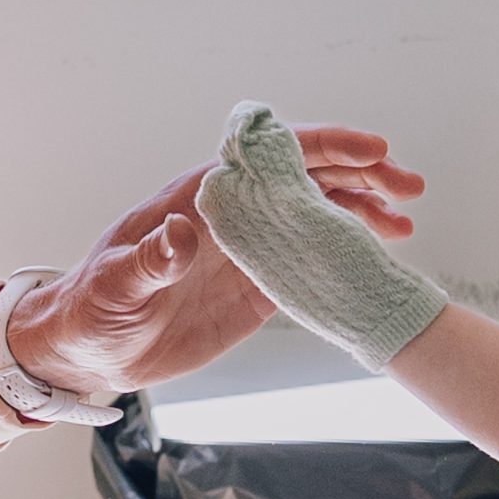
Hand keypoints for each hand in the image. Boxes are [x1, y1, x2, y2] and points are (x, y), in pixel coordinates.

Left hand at [8, 126, 419, 398]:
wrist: (89, 349)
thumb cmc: (92, 309)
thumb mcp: (115, 286)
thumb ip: (149, 261)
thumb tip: (180, 232)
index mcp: (200, 199)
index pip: (271, 159)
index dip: (322, 148)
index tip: (370, 151)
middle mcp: (233, 216)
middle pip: (306, 179)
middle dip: (361, 174)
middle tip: (409, 186)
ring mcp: (248, 250)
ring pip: (316, 216)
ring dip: (361, 212)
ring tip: (405, 223)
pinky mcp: (256, 288)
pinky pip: (309, 262)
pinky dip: (346, 255)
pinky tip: (378, 258)